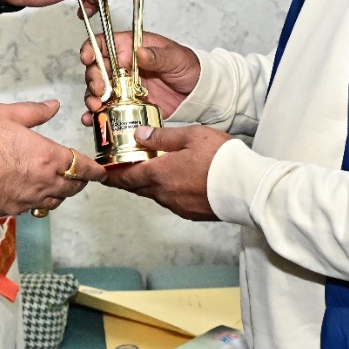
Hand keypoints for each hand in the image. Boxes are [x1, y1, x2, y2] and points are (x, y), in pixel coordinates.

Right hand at [0, 99, 104, 216]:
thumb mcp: (7, 114)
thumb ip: (35, 112)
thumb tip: (54, 106)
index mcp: (48, 157)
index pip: (82, 167)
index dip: (94, 171)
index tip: (101, 172)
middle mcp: (42, 183)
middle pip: (72, 188)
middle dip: (80, 182)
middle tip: (82, 176)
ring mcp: (25, 200)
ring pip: (54, 201)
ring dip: (61, 193)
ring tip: (59, 185)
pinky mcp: (9, 211)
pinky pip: (31, 208)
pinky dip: (38, 201)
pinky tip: (30, 193)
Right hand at [82, 31, 200, 122]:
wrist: (199, 93)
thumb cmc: (188, 67)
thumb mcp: (176, 57)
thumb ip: (158, 56)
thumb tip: (140, 52)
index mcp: (131, 49)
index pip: (104, 44)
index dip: (92, 49)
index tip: (88, 59)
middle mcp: (122, 68)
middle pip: (96, 70)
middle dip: (93, 80)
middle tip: (99, 91)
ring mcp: (123, 88)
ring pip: (97, 92)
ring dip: (92, 99)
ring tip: (96, 108)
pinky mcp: (126, 106)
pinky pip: (107, 110)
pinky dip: (96, 116)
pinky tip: (92, 121)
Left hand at [102, 125, 232, 221]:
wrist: (248, 188)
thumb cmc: (221, 159)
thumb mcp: (190, 136)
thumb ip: (162, 136)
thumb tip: (139, 135)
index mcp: (159, 174)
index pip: (126, 177)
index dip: (111, 176)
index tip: (101, 174)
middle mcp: (164, 194)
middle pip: (138, 188)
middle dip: (127, 179)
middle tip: (120, 171)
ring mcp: (178, 206)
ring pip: (155, 194)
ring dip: (148, 184)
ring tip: (150, 171)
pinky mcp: (192, 213)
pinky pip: (171, 201)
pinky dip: (166, 191)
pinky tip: (176, 182)